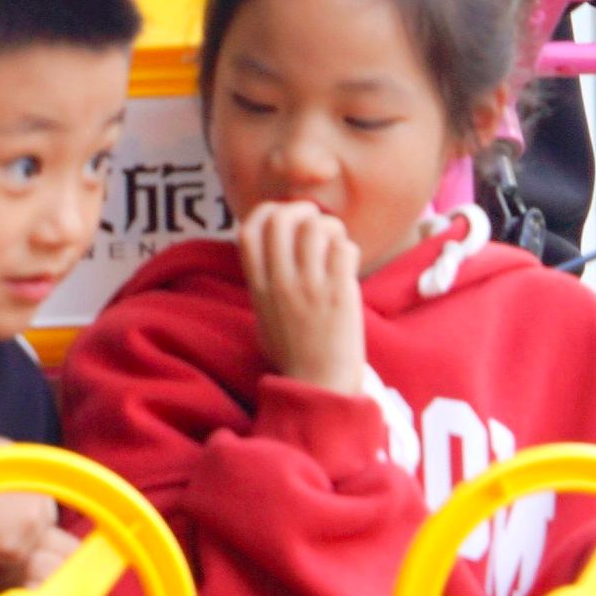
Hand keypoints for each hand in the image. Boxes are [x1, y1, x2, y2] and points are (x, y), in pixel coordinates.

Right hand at [0, 453, 81, 590]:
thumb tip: (9, 508)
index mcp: (18, 456)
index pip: (37, 496)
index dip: (18, 514)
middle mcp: (31, 480)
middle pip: (42, 520)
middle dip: (19, 530)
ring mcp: (26, 510)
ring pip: (29, 542)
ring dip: (6, 546)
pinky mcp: (13, 538)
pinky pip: (14, 558)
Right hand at [236, 197, 374, 389]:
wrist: (319, 385)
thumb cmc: (294, 353)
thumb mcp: (263, 316)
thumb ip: (264, 283)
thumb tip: (272, 252)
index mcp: (258, 288)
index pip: (247, 230)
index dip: (265, 212)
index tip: (282, 217)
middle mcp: (280, 283)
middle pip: (282, 219)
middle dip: (303, 210)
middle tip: (316, 223)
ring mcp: (309, 287)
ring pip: (316, 228)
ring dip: (331, 229)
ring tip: (336, 246)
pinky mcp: (339, 293)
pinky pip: (343, 248)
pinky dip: (348, 249)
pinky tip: (348, 265)